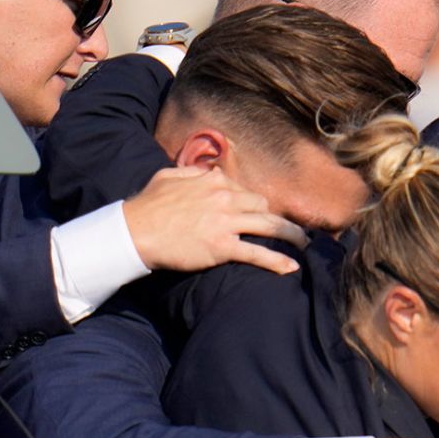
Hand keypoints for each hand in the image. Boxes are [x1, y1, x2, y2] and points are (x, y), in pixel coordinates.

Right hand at [122, 167, 307, 273]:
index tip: (262, 216)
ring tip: (304, 244)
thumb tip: (208, 170)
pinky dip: (277, 261)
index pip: (246, 191)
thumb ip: (193, 171)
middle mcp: (225, 198)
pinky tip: (292, 267)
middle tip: (290, 231)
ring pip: (270, 226)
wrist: (134, 231)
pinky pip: (258, 253)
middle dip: (276, 220)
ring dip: (291, 236)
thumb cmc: (148, 205)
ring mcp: (225, 222)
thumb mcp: (170, 176)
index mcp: (214, 180)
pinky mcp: (223, 247)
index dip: (256, 206)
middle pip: (263, 207)